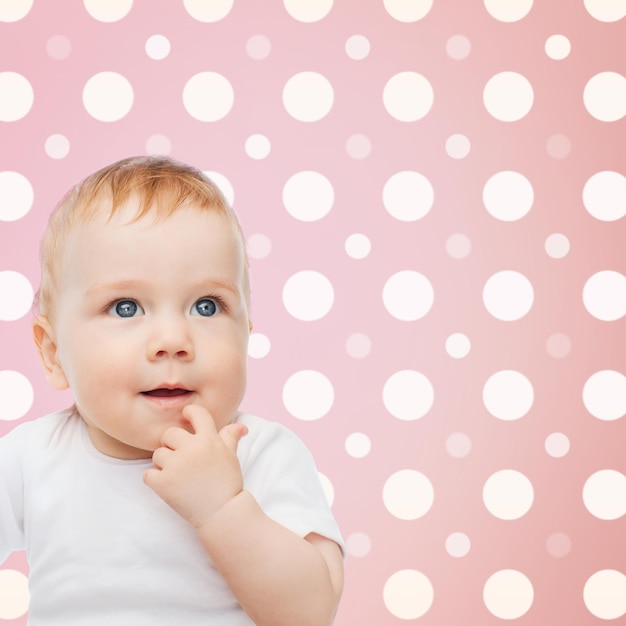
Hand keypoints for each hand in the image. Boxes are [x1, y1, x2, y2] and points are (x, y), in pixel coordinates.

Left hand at [143, 404, 247, 527]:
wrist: (222, 513)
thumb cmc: (228, 483)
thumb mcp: (232, 457)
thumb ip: (230, 437)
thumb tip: (240, 426)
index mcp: (209, 439)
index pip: (196, 413)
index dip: (189, 412)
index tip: (186, 417)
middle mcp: (191, 449)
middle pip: (169, 434)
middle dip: (173, 444)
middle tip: (181, 458)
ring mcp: (176, 466)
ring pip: (157, 454)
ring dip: (164, 463)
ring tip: (177, 475)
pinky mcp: (163, 484)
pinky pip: (148, 474)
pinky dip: (154, 480)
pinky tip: (167, 485)